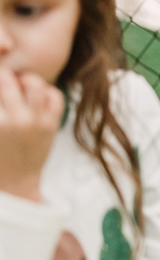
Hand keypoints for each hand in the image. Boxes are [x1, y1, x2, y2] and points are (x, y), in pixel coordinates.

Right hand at [0, 69, 63, 202]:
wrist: (15, 183)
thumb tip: (2, 83)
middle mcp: (13, 121)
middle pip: (7, 79)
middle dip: (3, 76)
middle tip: (3, 79)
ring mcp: (35, 123)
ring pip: (35, 84)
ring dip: (25, 80)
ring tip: (20, 85)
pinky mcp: (51, 126)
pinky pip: (55, 97)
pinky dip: (46, 91)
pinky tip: (37, 96)